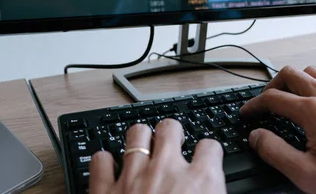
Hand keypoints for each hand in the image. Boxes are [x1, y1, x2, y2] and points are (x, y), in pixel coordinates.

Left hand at [89, 119, 225, 193]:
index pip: (210, 148)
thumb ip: (215, 190)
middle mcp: (166, 172)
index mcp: (201, 181)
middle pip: (170, 128)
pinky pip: (99, 162)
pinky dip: (103, 163)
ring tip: (143, 148)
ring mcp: (133, 178)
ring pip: (136, 134)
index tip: (205, 159)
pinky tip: (108, 168)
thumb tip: (215, 188)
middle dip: (171, 133)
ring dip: (140, 139)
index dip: (208, 153)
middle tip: (171, 145)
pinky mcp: (104, 191)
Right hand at [240, 66, 315, 193]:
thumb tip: (256, 136)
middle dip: (271, 86)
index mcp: (313, 112)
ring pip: (311, 72)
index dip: (254, 105)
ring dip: (293, 81)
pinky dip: (313, 85)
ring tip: (286, 99)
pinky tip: (313, 104)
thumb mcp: (306, 174)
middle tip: (264, 103)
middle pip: (290, 74)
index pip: (272, 98)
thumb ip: (275, 152)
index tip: (247, 114)